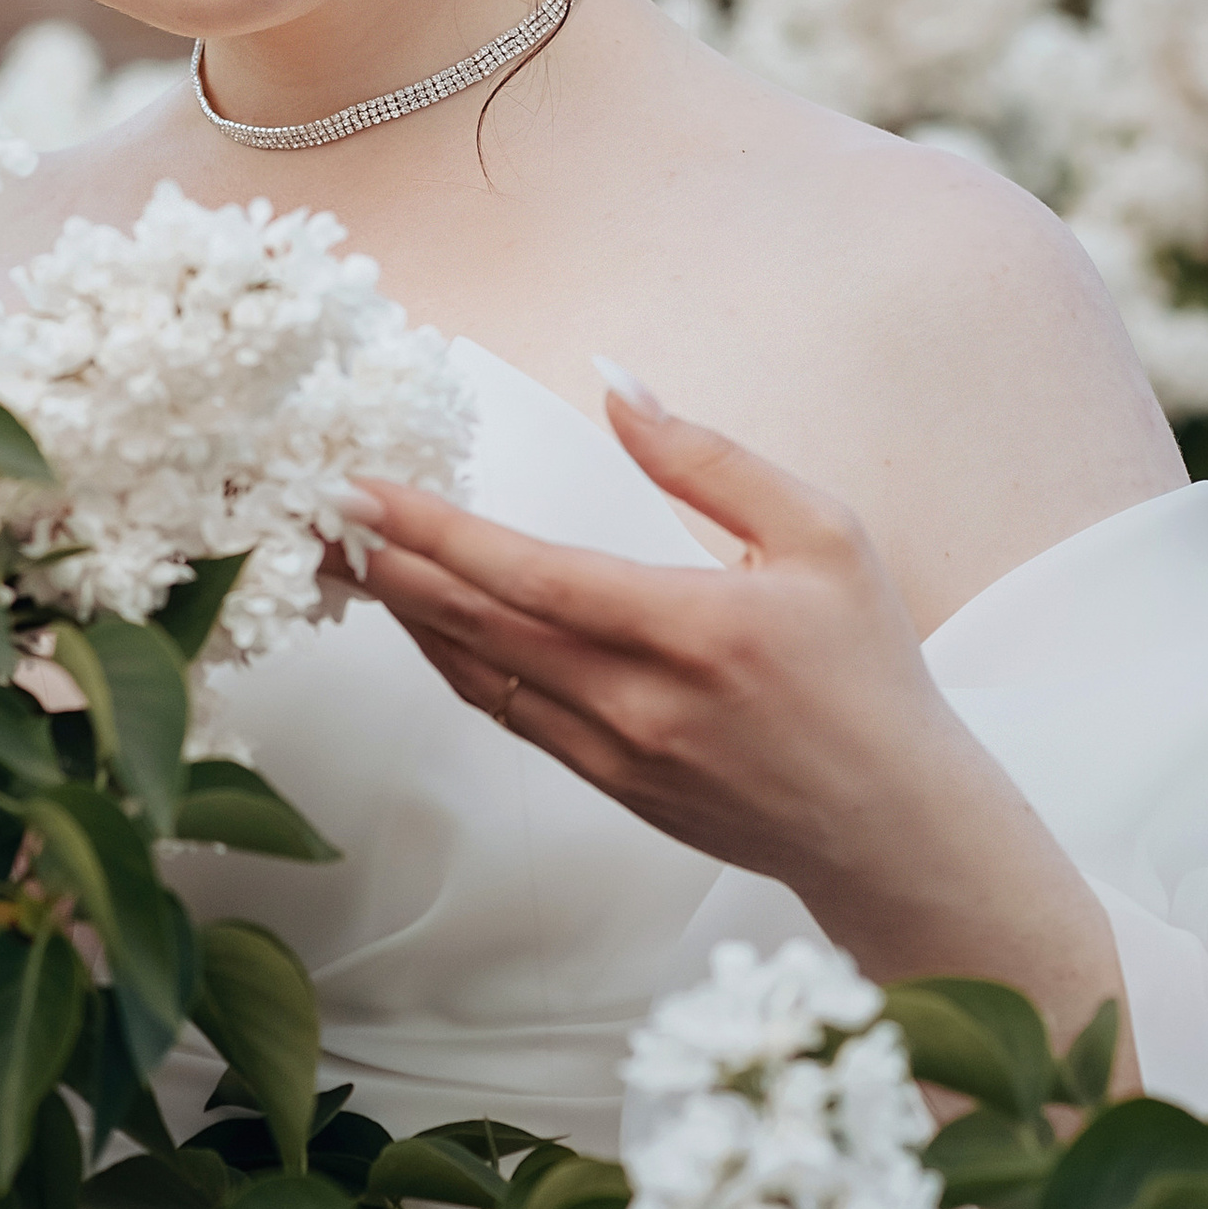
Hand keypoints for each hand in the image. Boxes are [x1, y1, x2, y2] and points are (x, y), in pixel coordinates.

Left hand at [335, 381, 1130, 1065]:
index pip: (528, 574)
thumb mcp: (823, 536)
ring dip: (409, 616)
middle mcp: (638, 701)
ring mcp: (615, 755)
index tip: (361, 488)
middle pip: (477, 625)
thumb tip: (617, 382)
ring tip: (351, 557)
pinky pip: (508, 714)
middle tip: (317, 512)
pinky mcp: (609, 787)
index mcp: (692, 630)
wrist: (890, 826)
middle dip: (388, 564)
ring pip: (478, 675)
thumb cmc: (869, 669)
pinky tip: (427, 619)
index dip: (432, 530)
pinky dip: (456, 662)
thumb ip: (711, 459)